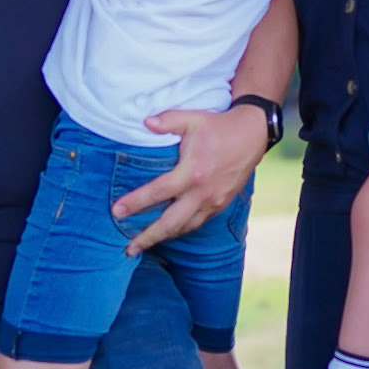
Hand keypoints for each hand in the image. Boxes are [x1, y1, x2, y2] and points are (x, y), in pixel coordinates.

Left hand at [111, 106, 267, 253]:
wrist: (252, 135)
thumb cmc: (219, 126)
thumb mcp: (193, 118)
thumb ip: (168, 121)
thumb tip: (145, 122)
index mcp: (192, 173)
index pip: (158, 192)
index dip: (135, 203)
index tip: (116, 212)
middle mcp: (202, 193)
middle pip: (170, 223)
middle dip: (148, 237)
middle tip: (128, 249)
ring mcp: (213, 202)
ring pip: (184, 227)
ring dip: (163, 238)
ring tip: (144, 245)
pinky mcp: (220, 205)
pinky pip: (197, 223)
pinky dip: (180, 230)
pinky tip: (168, 232)